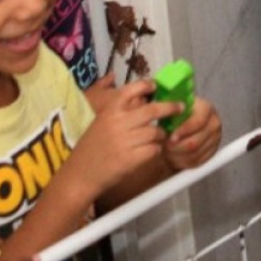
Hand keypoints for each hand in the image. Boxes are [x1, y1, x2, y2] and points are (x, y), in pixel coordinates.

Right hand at [67, 79, 180, 198]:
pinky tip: (151, 150)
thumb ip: (119, 112)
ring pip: (156, 132)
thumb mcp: (100, 122)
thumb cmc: (91, 147)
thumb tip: (143, 99)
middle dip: (170, 107)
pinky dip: (156, 149)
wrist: (80, 174)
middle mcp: (119, 122)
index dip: (147, 85)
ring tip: (159, 136)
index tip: (156, 86)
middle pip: (153, 110)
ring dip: (161, 134)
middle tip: (180, 107)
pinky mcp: (132, 159)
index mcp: (110, 111)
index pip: (131, 89)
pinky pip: (154, 149)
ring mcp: (126, 141)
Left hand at [163, 97, 222, 169]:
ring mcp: (215, 139)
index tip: (171, 137)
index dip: (183, 131)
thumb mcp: (172, 108)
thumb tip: (166, 113)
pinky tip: (175, 155)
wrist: (182, 123)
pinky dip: (183, 161)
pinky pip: (196, 162)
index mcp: (206, 108)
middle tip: (166, 145)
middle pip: (196, 142)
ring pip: (194, 154)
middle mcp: (214, 123)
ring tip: (168, 150)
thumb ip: (171, 111)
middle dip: (177, 146)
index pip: (198, 122)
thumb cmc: (176, 115)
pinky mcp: (212, 152)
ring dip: (178, 155)